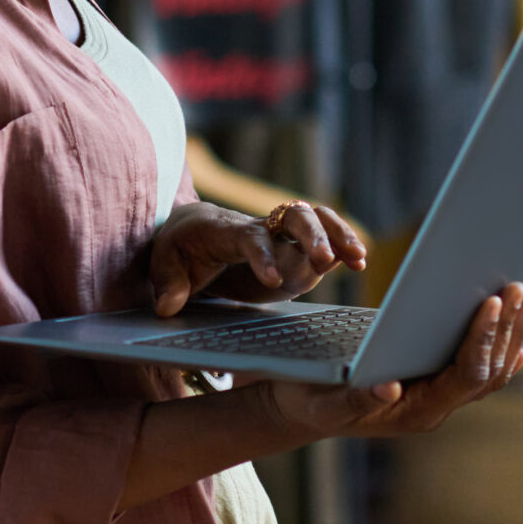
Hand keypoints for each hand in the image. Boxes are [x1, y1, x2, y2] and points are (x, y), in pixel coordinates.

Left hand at [149, 199, 367, 315]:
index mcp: (225, 230)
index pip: (249, 238)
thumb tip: (168, 306)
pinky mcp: (293, 249)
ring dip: (337, 234)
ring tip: (358, 258)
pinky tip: (358, 260)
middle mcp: (259, 227)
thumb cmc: (180, 246)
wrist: (195, 228)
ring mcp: (280, 237)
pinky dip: (342, 242)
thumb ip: (168, 284)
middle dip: (311, 236)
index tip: (273, 280)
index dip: (263, 255)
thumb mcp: (164, 263)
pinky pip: (322, 235)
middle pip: (291, 217)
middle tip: (326, 261)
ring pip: (314, 220)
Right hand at [260, 284, 522, 438]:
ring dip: (511, 333)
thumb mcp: (324, 400)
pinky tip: (515, 329)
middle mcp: (436, 409)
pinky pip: (481, 369)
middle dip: (507, 329)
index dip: (483, 339)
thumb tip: (387, 388)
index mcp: (416, 413)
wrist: (303, 411)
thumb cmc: (309, 400)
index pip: (465, 375)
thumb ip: (355, 399)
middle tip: (521, 288)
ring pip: (492, 370)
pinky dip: (501, 345)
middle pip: (489, 372)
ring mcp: (441, 400)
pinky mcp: (438, 385)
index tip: (491, 301)